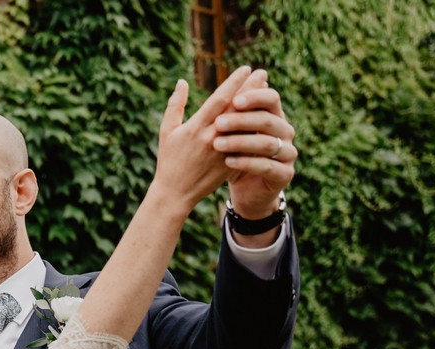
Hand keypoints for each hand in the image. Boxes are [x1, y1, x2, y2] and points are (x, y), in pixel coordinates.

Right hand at [151, 66, 253, 215]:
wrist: (175, 194)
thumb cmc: (169, 160)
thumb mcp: (167, 131)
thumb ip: (175, 105)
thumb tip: (182, 82)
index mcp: (195, 127)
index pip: (219, 99)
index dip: (234, 82)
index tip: (246, 68)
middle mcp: (211, 138)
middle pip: (236, 109)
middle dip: (251, 89)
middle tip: (263, 73)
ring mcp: (222, 152)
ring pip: (245, 126)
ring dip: (257, 107)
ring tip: (267, 92)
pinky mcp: (229, 164)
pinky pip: (246, 145)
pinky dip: (256, 130)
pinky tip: (265, 118)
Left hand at [213, 69, 296, 219]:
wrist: (246, 191)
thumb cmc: (234, 155)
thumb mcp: (227, 132)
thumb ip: (223, 108)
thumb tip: (192, 81)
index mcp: (274, 116)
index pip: (271, 99)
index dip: (255, 96)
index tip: (233, 99)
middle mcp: (285, 132)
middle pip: (268, 120)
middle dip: (242, 120)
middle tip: (218, 123)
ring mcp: (288, 153)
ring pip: (267, 143)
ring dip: (241, 142)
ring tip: (217, 144)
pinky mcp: (285, 174)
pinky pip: (267, 166)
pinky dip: (247, 163)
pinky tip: (228, 162)